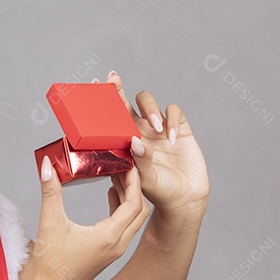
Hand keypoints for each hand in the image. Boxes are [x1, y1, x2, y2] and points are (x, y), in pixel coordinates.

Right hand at [28, 155, 149, 279]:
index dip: (135, 182)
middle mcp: (117, 245)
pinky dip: (121, 209)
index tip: (130, 164)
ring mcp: (114, 250)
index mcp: (109, 237)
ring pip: (133, 220)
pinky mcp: (107, 253)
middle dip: (135, 187)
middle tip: (126, 167)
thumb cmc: (49, 265)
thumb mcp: (50, 223)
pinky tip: (111, 195)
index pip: (134, 204)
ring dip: (129, 198)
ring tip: (118, 176)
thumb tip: (48, 166)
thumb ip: (51, 192)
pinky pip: (124, 227)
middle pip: (139, 211)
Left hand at [96, 70, 209, 216]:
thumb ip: (140, 162)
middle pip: (125, 102)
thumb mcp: (144, 180)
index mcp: (125, 141)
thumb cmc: (158, 191)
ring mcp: (158, 127)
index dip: (103, 101)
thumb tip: (135, 142)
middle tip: (113, 80)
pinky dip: (172, 121)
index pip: (110, 117)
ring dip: (150, 110)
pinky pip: (174, 112)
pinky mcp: (180, 128)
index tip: (95, 83)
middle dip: (118, 89)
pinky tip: (172, 137)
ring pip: (148, 102)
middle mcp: (139, 130)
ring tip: (155, 129)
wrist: (183, 199)